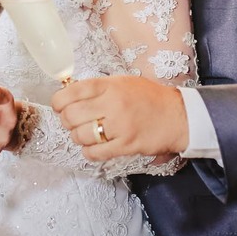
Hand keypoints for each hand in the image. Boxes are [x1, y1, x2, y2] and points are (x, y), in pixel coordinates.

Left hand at [51, 76, 187, 160]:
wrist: (178, 116)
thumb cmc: (149, 98)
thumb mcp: (123, 82)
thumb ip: (98, 88)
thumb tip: (70, 94)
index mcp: (110, 85)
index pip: (72, 92)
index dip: (59, 101)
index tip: (60, 106)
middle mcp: (113, 104)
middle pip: (71, 115)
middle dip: (66, 120)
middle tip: (73, 121)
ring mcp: (120, 126)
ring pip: (80, 136)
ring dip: (78, 137)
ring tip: (86, 134)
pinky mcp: (126, 145)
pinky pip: (95, 153)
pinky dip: (89, 152)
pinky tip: (94, 147)